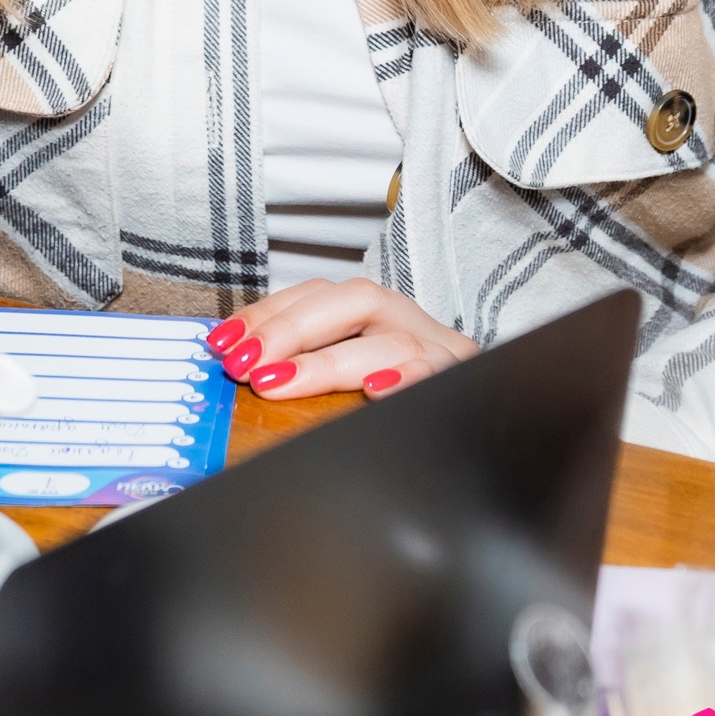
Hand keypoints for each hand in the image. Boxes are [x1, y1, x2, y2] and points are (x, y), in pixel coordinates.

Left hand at [207, 279, 476, 400]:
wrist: (491, 418)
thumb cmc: (395, 396)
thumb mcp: (346, 372)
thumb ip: (303, 362)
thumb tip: (236, 365)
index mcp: (375, 313)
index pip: (316, 297)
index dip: (267, 314)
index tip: (223, 342)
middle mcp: (408, 321)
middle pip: (355, 303)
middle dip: (291, 329)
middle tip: (244, 364)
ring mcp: (443, 351)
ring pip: (393, 340)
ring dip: (329, 363)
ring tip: (279, 380)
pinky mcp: (466, 382)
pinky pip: (440, 375)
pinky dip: (407, 378)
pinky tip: (376, 390)